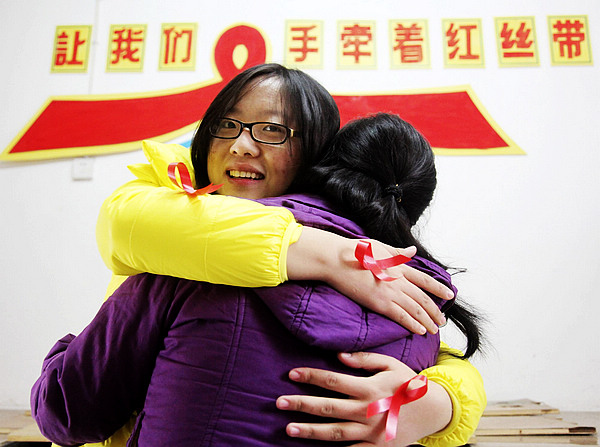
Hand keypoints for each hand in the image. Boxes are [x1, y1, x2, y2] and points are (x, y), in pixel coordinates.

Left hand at [276, 352, 451, 445]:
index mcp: (369, 388)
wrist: (434, 411)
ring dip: (310, 430)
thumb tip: (339, 355)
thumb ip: (364, 359)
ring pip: (334, 432)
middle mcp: (367, 410)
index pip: (333, 380)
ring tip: (288, 428)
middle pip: (328, 407)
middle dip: (301, 404)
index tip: (291, 374)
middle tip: (278, 402)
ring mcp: (371, 431)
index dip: (311, 376)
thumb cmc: (408, 384)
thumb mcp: (390, 364)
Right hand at [287, 228, 453, 334]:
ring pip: (415, 309)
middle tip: (442, 321)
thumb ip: (397, 252)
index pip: (424, 279)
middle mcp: (398, 280)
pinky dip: (412, 324)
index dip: (439, 288)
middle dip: (435, 311)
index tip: (450, 295)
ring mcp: (390, 292)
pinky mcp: (380, 302)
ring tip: (434, 329)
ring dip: (427, 320)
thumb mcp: (379, 246)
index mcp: (398, 266)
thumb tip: (412, 250)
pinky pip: (401, 316)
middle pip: (423, 298)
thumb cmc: (353, 251)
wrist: (337, 259)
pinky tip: (420, 331)